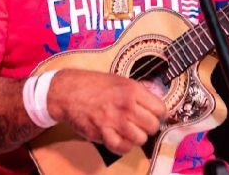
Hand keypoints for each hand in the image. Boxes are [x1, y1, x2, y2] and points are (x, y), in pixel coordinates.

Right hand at [47, 69, 165, 154]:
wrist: (68, 91)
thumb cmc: (93, 84)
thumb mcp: (119, 79)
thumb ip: (139, 90)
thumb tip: (157, 98)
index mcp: (132, 89)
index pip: (160, 109)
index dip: (159, 113)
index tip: (155, 114)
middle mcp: (125, 105)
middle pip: (153, 126)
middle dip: (149, 126)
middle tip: (142, 124)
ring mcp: (113, 120)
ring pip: (140, 139)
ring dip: (137, 137)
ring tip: (131, 131)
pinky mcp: (102, 133)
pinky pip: (122, 147)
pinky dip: (124, 146)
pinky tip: (121, 138)